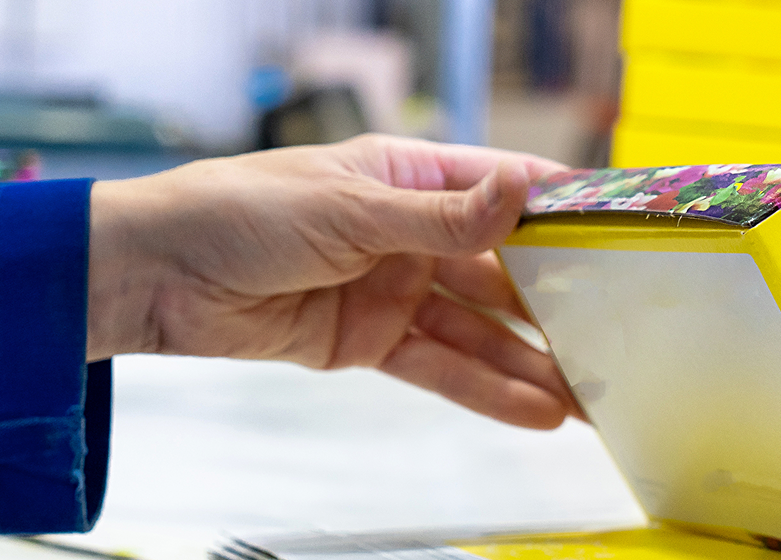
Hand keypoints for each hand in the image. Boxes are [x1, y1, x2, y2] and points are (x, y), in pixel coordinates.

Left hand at [87, 134, 581, 429]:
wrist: (156, 276)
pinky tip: (535, 409)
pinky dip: (487, 390)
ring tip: (591, 394)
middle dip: (561, 303)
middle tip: (620, 333)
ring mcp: (396, 289)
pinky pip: (443, 368)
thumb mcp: (350, 208)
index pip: (506, 190)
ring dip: (534, 362)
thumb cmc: (237, 211)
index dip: (564, 213)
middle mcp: (412, 232)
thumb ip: (443, 217)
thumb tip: (521, 196)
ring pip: (481, 330)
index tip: (623, 235)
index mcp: (411, 176)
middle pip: (504, 269)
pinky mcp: (372, 342)